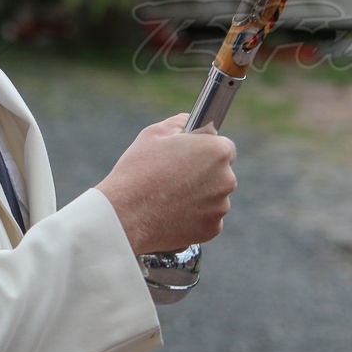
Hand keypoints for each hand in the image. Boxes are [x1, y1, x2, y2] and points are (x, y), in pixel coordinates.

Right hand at [95, 113, 236, 254]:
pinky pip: (206, 220)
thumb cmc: (138, 170)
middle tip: (173, 177)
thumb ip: (179, 123)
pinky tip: (170, 214)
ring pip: (213, 198)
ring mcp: (220, 207)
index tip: (188, 156)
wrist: (125, 214)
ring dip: (198, 197)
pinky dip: (193, 218)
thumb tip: (188, 122)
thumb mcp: (154, 134)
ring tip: (167, 197)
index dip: (204, 150)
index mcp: (217, 151)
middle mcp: (226, 179)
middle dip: (202, 175)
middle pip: (220, 174)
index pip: (223, 147)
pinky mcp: (212, 230)